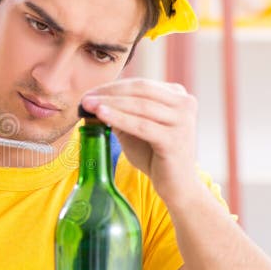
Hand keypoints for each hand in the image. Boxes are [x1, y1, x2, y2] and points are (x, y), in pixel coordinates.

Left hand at [80, 78, 202, 205]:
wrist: (176, 185)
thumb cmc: (154, 155)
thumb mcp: (136, 128)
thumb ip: (121, 113)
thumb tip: (92, 101)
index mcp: (177, 95)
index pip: (140, 84)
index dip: (112, 87)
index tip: (89, 93)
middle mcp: (184, 103)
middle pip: (140, 90)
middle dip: (109, 93)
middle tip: (85, 99)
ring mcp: (182, 121)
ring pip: (140, 106)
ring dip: (111, 104)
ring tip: (89, 106)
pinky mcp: (175, 139)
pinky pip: (142, 126)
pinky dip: (120, 118)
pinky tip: (102, 115)